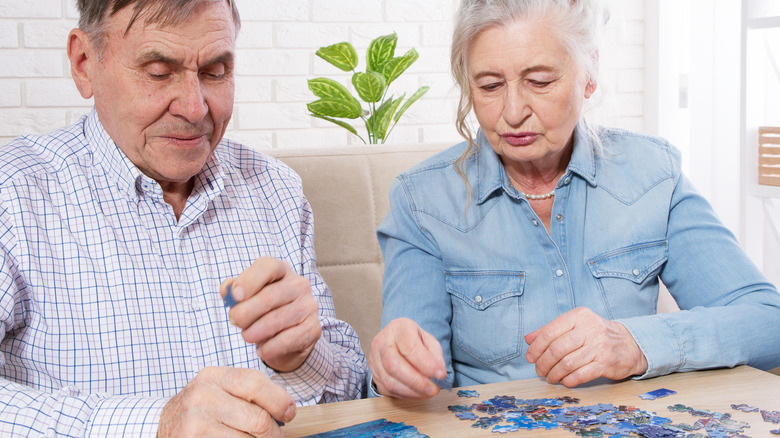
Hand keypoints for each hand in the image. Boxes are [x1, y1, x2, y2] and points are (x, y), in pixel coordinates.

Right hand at [157, 366, 294, 436]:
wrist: (163, 426)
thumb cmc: (201, 410)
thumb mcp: (220, 391)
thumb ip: (248, 394)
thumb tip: (287, 409)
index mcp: (214, 376)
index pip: (256, 383)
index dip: (279, 400)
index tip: (289, 413)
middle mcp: (203, 395)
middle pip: (257, 418)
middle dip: (273, 433)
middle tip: (275, 437)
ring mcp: (196, 421)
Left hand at [221, 257, 321, 371]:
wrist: (289, 338)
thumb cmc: (263, 312)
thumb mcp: (247, 298)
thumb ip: (234, 291)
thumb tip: (226, 290)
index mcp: (281, 270)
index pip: (267, 267)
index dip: (249, 280)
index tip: (234, 296)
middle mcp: (299, 284)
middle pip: (269, 296)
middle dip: (245, 312)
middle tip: (234, 321)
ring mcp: (309, 306)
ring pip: (276, 320)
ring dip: (254, 332)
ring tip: (247, 336)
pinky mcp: (313, 328)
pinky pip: (287, 340)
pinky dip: (269, 348)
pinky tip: (263, 350)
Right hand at [369, 318, 446, 398]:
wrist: (394, 339)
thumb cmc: (413, 340)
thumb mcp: (428, 340)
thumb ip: (435, 355)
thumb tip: (439, 374)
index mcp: (399, 328)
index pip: (409, 348)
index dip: (426, 364)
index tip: (440, 374)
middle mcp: (382, 342)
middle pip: (393, 365)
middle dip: (416, 381)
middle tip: (433, 389)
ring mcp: (374, 359)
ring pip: (389, 381)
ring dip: (412, 392)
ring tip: (428, 392)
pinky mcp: (374, 375)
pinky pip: (388, 390)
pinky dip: (406, 395)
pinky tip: (417, 393)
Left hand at [524, 307, 647, 386]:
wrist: (628, 344)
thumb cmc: (594, 334)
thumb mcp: (574, 326)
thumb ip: (551, 330)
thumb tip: (528, 339)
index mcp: (578, 316)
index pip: (549, 332)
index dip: (536, 347)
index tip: (530, 357)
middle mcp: (589, 329)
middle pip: (556, 349)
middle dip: (543, 363)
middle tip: (539, 370)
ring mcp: (599, 346)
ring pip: (567, 364)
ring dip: (554, 374)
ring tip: (550, 377)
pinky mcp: (606, 363)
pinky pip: (580, 375)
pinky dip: (568, 380)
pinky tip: (564, 381)